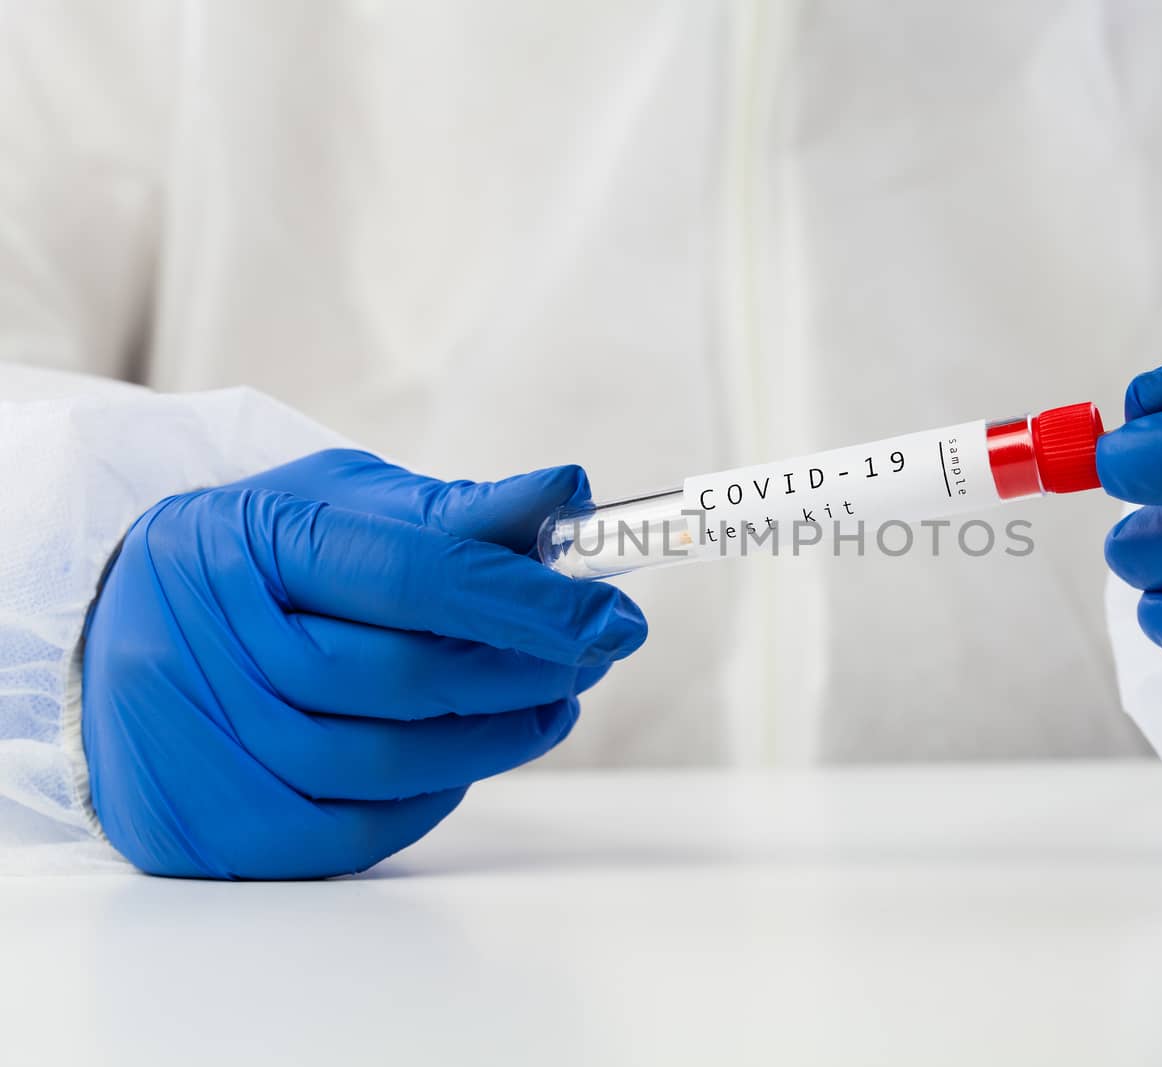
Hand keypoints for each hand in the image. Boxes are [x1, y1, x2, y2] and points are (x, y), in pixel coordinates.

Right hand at [82, 450, 646, 878]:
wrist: (118, 634)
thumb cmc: (257, 558)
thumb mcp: (339, 506)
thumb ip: (455, 513)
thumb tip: (571, 492)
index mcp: (245, 539)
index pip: (410, 575)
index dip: (525, 600)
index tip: (615, 614)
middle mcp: (206, 643)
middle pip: (405, 677)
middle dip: (525, 668)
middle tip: (597, 652)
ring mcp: (201, 743)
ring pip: (389, 762)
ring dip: (497, 739)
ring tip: (552, 702)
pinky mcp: (212, 826)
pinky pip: (359, 829)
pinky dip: (436, 795)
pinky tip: (469, 757)